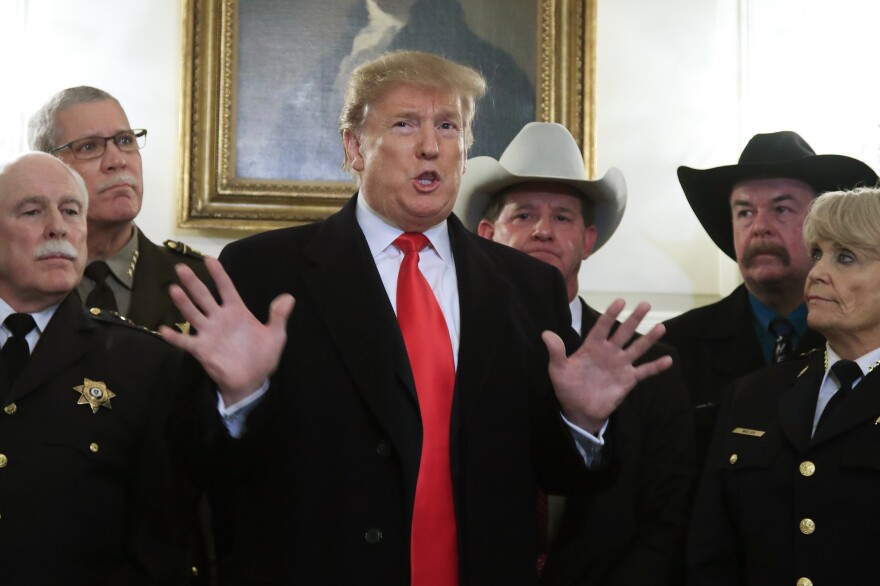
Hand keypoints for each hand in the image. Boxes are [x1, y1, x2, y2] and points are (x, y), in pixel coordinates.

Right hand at [159, 257, 294, 405]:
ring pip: (193, 314)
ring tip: (174, 289)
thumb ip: (279, 317)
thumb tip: (289, 297)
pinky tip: (164, 329)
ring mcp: (209, 333)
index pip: (226, 288)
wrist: (252, 381)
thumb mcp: (275, 336)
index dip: (219, 274)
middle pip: (204, 296)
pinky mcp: (202, 349)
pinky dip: (174, 336)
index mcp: (237, 311)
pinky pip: (186, 341)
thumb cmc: (262, 357)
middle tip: (181, 268)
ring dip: (183, 303)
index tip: (209, 259)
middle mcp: (220, 318)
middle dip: (193, 283)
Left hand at [543, 298, 670, 433]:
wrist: (579, 410)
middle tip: (645, 304)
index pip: (602, 327)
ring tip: (661, 327)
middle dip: (634, 319)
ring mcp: (620, 365)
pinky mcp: (628, 380)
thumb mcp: (558, 370)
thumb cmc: (567, 387)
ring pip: (637, 348)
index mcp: (592, 347)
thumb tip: (545, 334)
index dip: (610, 315)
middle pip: (623, 332)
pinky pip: (644, 371)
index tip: (620, 301)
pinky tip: (668, 360)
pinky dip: (656, 366)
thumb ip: (556, 352)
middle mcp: (609, 352)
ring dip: (649, 338)